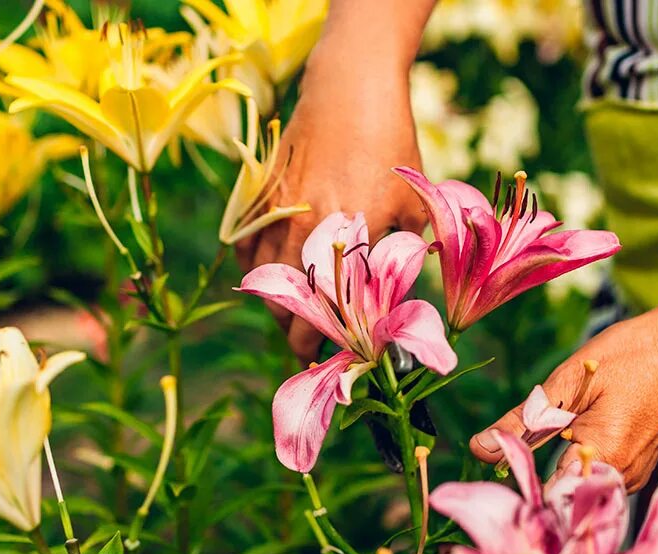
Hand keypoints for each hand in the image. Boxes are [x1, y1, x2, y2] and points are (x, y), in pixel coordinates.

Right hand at [235, 45, 427, 363]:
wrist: (350, 90)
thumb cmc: (392, 147)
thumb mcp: (413, 206)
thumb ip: (402, 258)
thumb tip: (397, 306)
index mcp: (350, 238)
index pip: (328, 314)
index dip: (325, 345)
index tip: (333, 358)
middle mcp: (306, 231)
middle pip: (288, 305)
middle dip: (297, 334)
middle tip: (311, 346)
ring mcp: (278, 213)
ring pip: (263, 280)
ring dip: (277, 305)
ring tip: (294, 318)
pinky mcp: (261, 197)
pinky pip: (245, 248)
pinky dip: (254, 270)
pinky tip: (271, 277)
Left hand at [469, 310, 657, 491]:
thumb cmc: (632, 357)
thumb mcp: (567, 384)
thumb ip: (522, 422)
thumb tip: (479, 449)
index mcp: (602, 460)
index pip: (547, 503)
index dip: (516, 494)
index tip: (493, 480)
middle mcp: (621, 481)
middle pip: (561, 501)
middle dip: (530, 483)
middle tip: (505, 458)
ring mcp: (632, 479)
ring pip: (578, 490)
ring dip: (553, 472)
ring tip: (540, 441)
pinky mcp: (637, 470)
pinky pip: (596, 480)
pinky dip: (575, 465)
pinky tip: (570, 437)